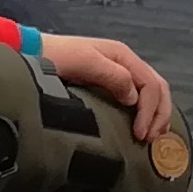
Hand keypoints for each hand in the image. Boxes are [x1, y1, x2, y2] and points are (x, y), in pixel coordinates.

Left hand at [40, 35, 176, 140]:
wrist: (33, 52)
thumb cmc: (56, 57)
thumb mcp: (84, 62)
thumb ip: (113, 76)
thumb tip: (134, 98)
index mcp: (123, 56)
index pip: (151, 85)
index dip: (150, 111)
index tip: (139, 134)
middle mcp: (125, 63)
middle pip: (157, 88)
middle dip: (159, 114)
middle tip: (151, 139)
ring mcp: (119, 73)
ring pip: (151, 93)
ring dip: (156, 115)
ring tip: (151, 136)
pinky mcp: (109, 84)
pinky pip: (137, 97)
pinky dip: (145, 113)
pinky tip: (141, 126)